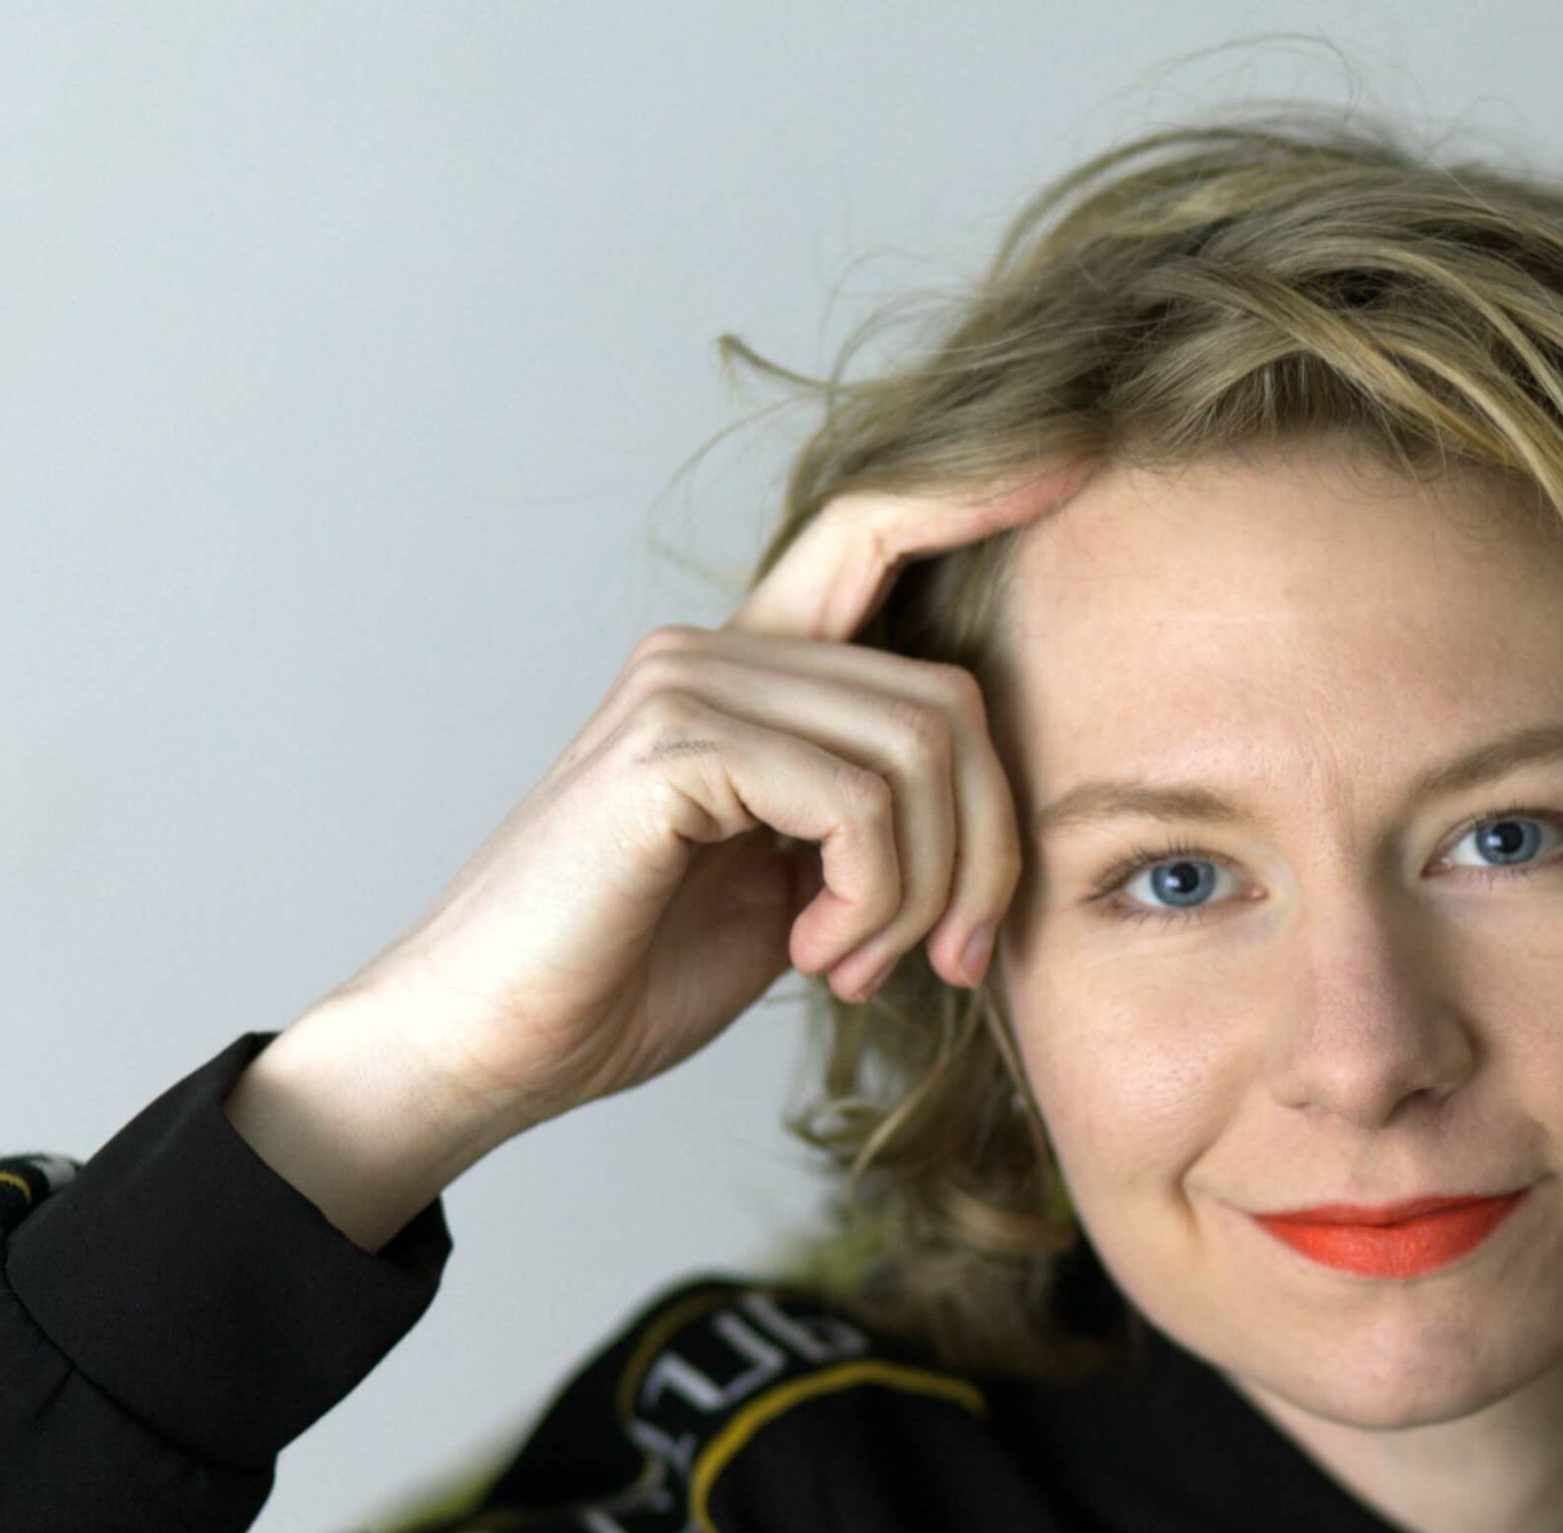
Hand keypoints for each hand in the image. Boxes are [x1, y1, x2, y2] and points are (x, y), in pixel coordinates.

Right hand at [311, 461, 1086, 1149]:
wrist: (493, 1046)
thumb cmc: (629, 974)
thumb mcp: (790, 887)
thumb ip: (868, 822)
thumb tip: (977, 811)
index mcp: (744, 673)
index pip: (870, 534)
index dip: (971, 492)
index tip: (1069, 457)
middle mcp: (712, 651)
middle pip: (949, 698)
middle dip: (984, 851)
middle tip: (947, 961)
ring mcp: (685, 689)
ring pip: (920, 751)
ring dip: (926, 894)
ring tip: (856, 966)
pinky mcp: (670, 751)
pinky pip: (860, 803)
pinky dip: (872, 900)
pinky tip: (813, 955)